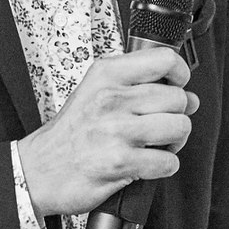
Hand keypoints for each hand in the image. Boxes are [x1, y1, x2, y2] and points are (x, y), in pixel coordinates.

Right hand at [17, 48, 198, 217]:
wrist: (38, 169)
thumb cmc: (71, 132)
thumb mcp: (97, 91)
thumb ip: (142, 87)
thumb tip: (190, 97)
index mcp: (107, 75)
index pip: (165, 60)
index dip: (180, 74)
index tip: (177, 85)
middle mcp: (111, 99)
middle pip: (178, 98)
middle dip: (176, 115)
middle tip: (160, 125)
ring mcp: (116, 131)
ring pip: (179, 127)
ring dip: (174, 141)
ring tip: (156, 144)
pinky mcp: (120, 162)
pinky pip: (168, 161)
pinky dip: (164, 166)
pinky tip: (146, 164)